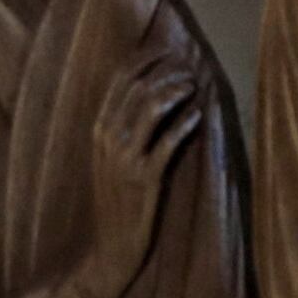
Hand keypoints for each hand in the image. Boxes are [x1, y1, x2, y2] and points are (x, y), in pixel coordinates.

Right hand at [76, 63, 197, 268]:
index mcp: (99, 130)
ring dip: (176, 92)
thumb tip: (148, 94)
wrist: (112, 246)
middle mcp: (108, 140)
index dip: (145, 60)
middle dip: (166, 71)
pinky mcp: (146, 179)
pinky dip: (184, 124)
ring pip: (151, 109)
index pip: (120, 81)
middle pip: (138, 89)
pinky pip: (168, 142)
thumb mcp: (111, 159)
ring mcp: (126, 159)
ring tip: (194, 86)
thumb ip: (123, 128)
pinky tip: (198, 116)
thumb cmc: (117, 201)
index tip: (167, 51)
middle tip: (188, 67)